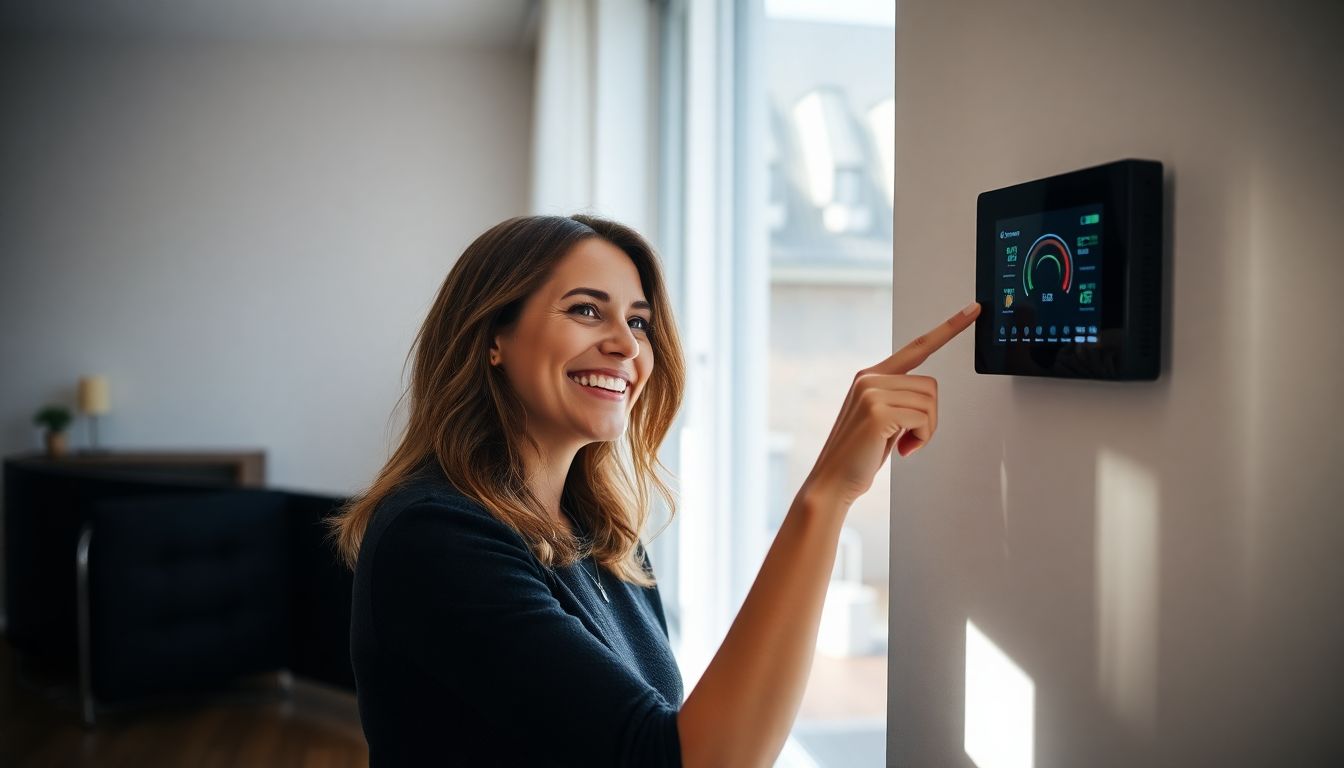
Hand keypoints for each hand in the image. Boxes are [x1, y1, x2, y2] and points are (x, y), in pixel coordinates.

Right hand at [801, 300, 980, 507]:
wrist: (832, 481)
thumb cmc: (859, 455)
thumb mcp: (882, 419)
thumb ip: (900, 400)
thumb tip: (927, 401)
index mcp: (870, 376)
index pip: (917, 347)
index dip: (948, 328)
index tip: (973, 310)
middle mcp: (869, 378)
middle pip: (931, 385)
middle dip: (929, 418)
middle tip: (909, 440)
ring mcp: (872, 392)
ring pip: (930, 402)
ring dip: (926, 430)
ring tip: (902, 445)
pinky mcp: (878, 411)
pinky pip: (924, 418)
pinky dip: (922, 438)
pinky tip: (903, 450)